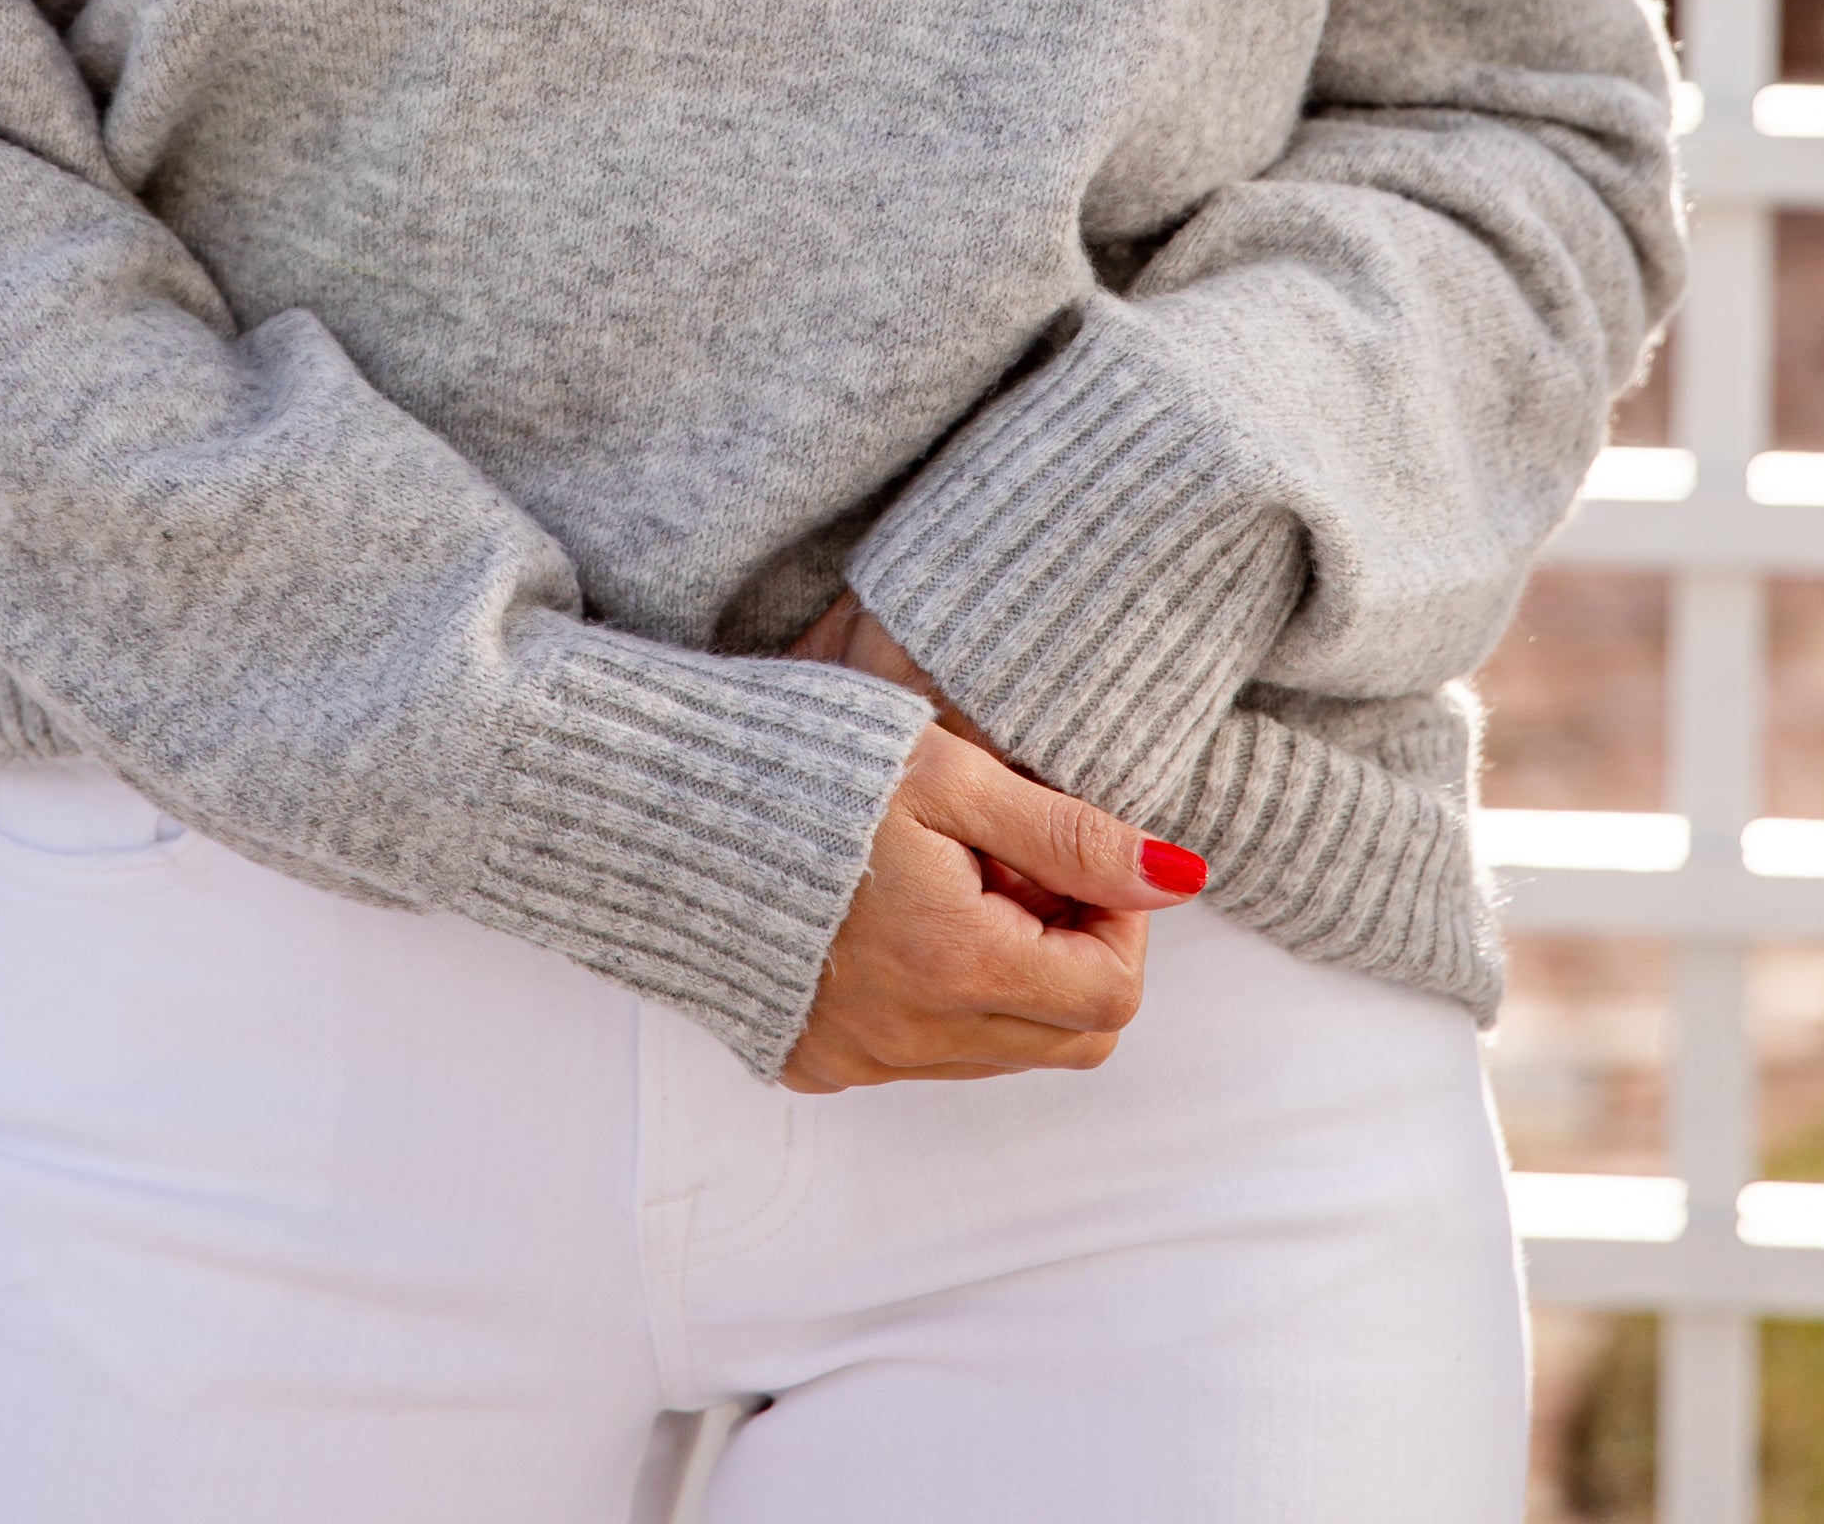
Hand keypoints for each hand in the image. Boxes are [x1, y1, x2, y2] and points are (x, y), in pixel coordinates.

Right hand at [781, 592, 1209, 1091]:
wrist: (645, 797)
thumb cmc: (801, 762)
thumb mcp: (948, 773)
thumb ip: (1067, 833)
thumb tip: (1178, 878)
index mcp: (955, 964)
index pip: (1110, 995)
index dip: (1118, 920)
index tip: (1070, 851)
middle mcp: (911, 1037)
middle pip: (1068, 1041)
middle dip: (1074, 955)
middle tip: (1020, 865)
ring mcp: (860, 1058)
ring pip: (999, 1051)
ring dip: (1010, 975)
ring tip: (950, 876)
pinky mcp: (815, 1060)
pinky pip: (923, 1054)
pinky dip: (941, 996)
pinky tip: (894, 912)